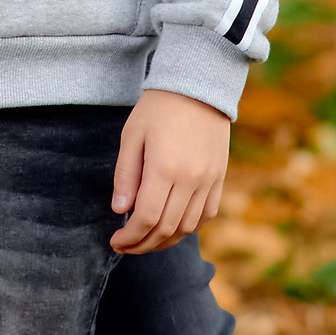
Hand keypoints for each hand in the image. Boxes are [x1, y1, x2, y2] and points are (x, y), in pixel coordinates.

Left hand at [109, 89, 228, 253]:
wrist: (198, 87)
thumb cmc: (158, 108)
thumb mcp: (132, 136)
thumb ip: (126, 175)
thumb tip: (119, 210)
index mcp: (164, 168)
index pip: (145, 218)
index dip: (129, 237)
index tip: (115, 241)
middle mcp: (190, 179)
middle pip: (166, 228)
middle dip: (143, 245)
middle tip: (126, 247)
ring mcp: (209, 180)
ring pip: (188, 227)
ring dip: (166, 240)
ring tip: (147, 241)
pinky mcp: (219, 177)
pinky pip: (207, 215)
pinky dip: (189, 228)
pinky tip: (173, 228)